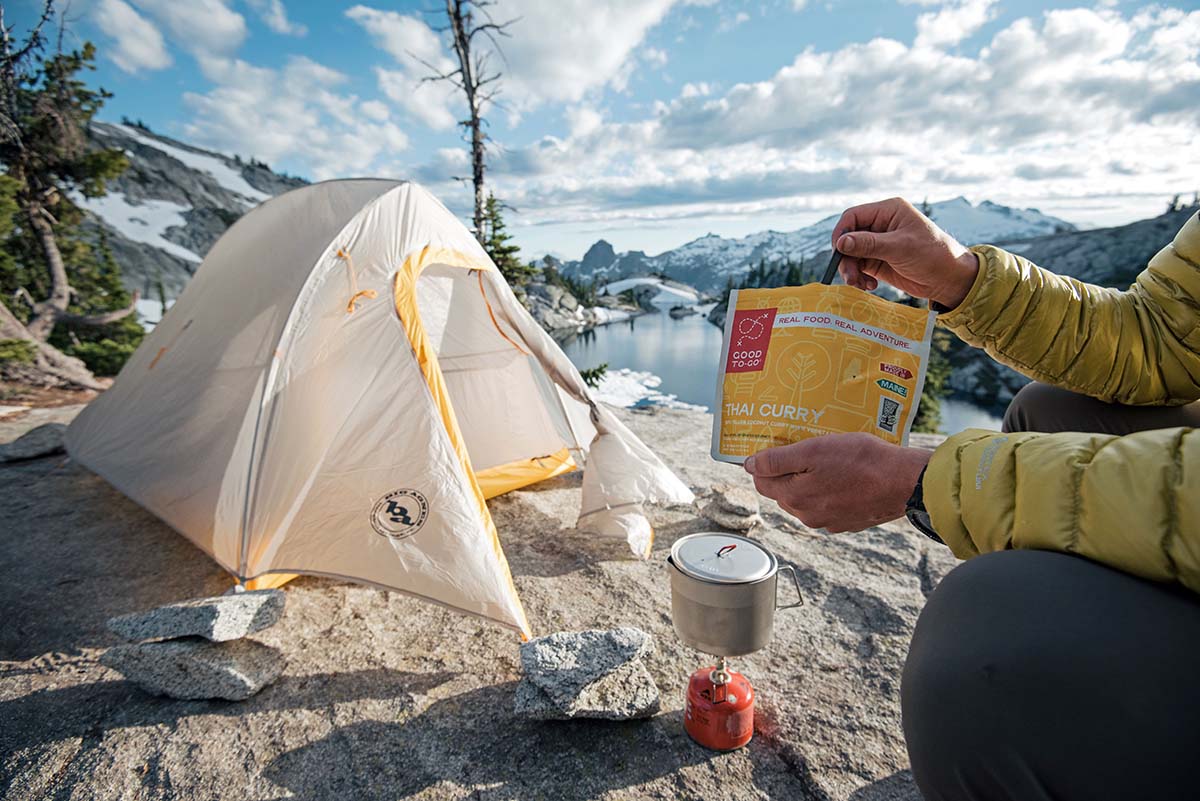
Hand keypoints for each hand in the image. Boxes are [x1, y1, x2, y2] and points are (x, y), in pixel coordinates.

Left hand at [743, 433, 929, 532]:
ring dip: (811, 481)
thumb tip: (749, 465)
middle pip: (784, 490)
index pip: (762, 481)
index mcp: (794, 497)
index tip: (777, 447)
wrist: (904, 482)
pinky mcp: (848, 521)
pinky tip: (844, 475)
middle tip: (807, 449)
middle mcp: (807, 515)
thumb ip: (777, 460)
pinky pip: (828, 504)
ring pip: (806, 498)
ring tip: (829, 460)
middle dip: (789, 471)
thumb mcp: (813, 450)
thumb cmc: (861, 461)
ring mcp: (828, 521)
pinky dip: (830, 490)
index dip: (765, 463)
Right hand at [831, 197, 979, 309]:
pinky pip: (859, 268)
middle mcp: (880, 225)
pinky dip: (859, 278)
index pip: (853, 217)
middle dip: (846, 258)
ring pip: (851, 255)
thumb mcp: (900, 247)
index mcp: (888, 211)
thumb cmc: (932, 254)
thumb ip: (869, 244)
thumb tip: (841, 243)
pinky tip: (870, 286)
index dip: (842, 233)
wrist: (949, 279)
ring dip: (851, 271)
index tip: (838, 252)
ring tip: (860, 284)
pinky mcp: (878, 262)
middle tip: (850, 277)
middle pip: (849, 238)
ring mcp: (878, 244)